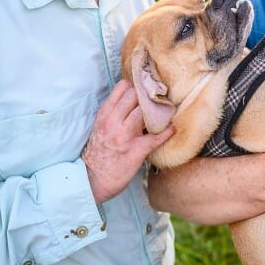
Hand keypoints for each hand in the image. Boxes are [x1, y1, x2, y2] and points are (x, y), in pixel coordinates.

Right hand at [82, 80, 174, 202]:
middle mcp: (114, 122)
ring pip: (146, 111)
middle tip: (158, 98)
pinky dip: (167, 131)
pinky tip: (172, 129)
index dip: (137, 85)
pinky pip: (157, 137)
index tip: (146, 88)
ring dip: (158, 111)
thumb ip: (113, 112)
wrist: (93, 179)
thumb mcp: (99, 127)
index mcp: (105, 114)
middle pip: (136, 95)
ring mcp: (125, 136)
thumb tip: (132, 99)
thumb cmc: (98, 153)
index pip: (123, 87)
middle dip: (148, 96)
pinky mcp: (137, 150)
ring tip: (165, 112)